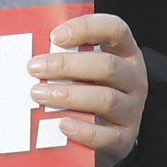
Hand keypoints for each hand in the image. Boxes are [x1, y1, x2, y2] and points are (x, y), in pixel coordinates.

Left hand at [28, 12, 146, 166]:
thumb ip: (68, 54)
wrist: (109, 134)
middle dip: (67, 65)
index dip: (86, 28)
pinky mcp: (125, 138)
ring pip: (106, 99)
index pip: (115, 29)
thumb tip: (32, 47)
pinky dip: (82, 130)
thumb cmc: (91, 90)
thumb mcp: (87, 68)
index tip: (55, 36)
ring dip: (69, 95)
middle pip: (106, 65)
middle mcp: (134, 78)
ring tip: (39, 94)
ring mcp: (132, 109)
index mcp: (125, 53)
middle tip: (35, 68)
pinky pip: (105, 135)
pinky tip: (62, 124)